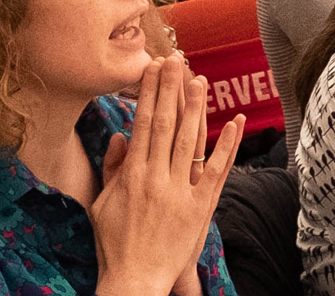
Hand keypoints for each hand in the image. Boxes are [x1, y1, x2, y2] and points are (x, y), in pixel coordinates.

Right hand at [91, 55, 244, 295]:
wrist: (135, 281)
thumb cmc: (115, 244)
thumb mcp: (102, 205)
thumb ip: (112, 169)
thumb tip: (119, 136)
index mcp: (132, 175)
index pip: (142, 124)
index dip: (148, 94)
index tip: (152, 69)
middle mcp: (156, 178)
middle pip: (166, 125)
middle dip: (170, 90)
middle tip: (175, 60)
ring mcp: (181, 192)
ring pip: (191, 141)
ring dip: (196, 108)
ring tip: (200, 79)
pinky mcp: (201, 207)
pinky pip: (217, 171)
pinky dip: (226, 146)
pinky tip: (232, 122)